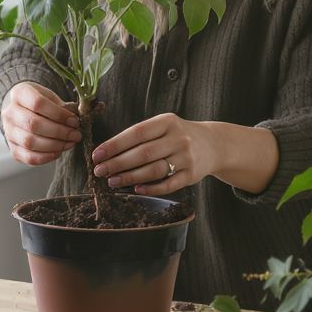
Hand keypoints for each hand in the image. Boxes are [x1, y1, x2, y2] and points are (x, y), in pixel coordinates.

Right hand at [1, 81, 80, 165]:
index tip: (74, 121)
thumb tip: (75, 120)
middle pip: (33, 124)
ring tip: (70, 143)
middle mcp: (9, 113)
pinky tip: (58, 152)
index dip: (59, 114)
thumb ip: (62, 107)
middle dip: (59, 132)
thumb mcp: (50, 96)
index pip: (38, 103)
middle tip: (76, 134)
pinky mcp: (13, 148)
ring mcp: (8, 132)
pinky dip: (46, 157)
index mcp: (19, 94)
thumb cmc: (39, 102)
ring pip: (30, 142)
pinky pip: (28, 157)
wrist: (21, 109)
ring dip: (55, 145)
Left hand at [91, 113, 216, 195]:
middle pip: (143, 153)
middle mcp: (178, 138)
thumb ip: (140, 136)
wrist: (213, 144)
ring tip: (113, 181)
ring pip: (154, 170)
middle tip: (99, 171)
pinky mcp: (192, 175)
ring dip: (130, 177)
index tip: (97, 154)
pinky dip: (151, 189)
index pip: (136, 133)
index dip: (114, 144)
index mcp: (167, 122)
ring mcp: (186, 157)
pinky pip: (168, 184)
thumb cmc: (178, 135)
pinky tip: (136, 190)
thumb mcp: (163, 126)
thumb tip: (108, 153)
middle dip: (117, 163)